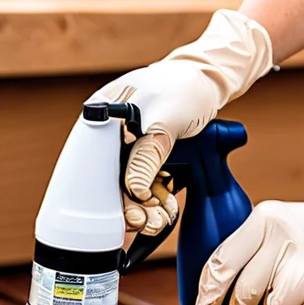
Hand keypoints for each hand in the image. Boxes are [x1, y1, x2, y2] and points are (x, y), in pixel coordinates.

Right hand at [88, 9, 272, 234]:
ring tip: (158, 220)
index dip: (104, 192)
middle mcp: (112, 133)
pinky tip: (167, 208)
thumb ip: (147, 154)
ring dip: (145, 206)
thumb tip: (134, 190)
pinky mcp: (150, 154)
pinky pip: (148, 182)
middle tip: (145, 222)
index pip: (92, 163)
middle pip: (112, 178)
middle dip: (129, 205)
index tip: (124, 212)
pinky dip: (157, 198)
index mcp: (103, 117)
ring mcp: (132, 145)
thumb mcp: (164, 118)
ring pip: (131, 185)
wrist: (211, 83)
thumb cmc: (184, 88)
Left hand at [194, 183, 303, 304]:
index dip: (204, 285)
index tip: (199, 303)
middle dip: (215, 304)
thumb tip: (216, 285)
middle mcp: (273, 232)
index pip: (220, 255)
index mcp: (261, 217)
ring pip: (249, 297)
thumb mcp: (279, 227)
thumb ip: (252, 247)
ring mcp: (290, 255)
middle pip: (229, 278)